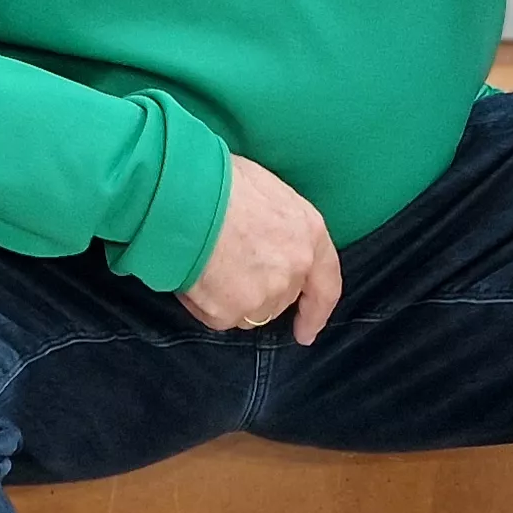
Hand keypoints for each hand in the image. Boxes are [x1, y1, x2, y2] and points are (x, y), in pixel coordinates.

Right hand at [179, 155, 343, 342]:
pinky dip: (205, 301)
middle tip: (228, 264)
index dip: (316, 312)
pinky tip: (194, 274)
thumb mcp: (268, 192)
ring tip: (208, 261)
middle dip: (259, 290)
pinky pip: (218, 315)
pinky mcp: (229, 312)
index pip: (326, 285)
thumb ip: (279, 226)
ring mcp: (264, 295)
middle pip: (280, 298)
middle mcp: (293, 269)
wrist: (186, 196)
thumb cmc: (221, 181)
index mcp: (309, 234)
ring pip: (249, 310)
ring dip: (232, 296)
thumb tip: (265, 237)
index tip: (306, 332)